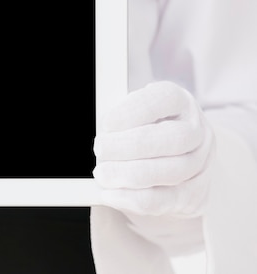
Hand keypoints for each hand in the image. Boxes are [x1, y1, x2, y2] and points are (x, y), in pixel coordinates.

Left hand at [93, 81, 214, 217]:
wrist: (169, 160)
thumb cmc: (142, 130)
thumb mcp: (131, 113)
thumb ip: (121, 119)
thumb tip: (105, 132)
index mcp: (179, 102)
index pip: (165, 98)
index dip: (134, 111)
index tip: (107, 123)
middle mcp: (196, 130)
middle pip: (172, 138)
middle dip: (130, 145)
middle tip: (100, 149)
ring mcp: (200, 163)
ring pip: (171, 171)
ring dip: (130, 174)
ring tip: (102, 173)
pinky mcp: (193, 194)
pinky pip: (165, 200)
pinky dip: (133, 199)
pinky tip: (111, 194)